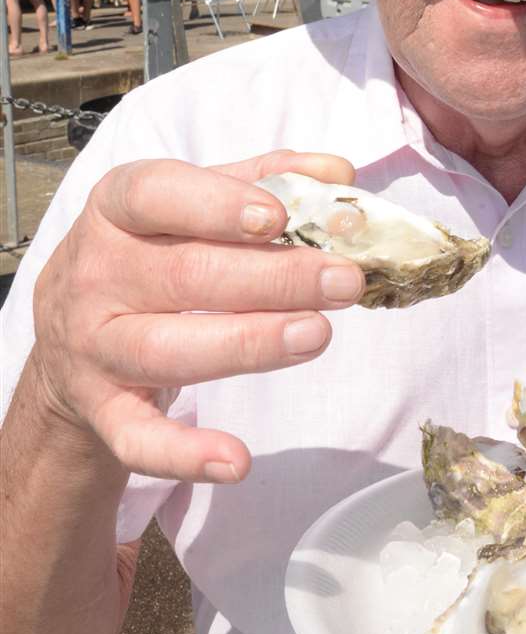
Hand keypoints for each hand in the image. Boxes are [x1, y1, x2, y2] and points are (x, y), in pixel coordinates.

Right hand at [30, 150, 361, 484]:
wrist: (73, 337)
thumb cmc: (154, 253)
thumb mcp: (196, 203)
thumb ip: (268, 179)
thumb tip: (339, 172)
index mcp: (118, 210)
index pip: (157, 195)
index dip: (217, 204)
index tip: (278, 218)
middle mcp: (96, 275)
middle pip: (184, 276)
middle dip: (272, 278)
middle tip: (344, 280)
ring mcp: (94, 347)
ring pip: (167, 350)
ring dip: (248, 345)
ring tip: (318, 335)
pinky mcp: (102, 410)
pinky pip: (138, 438)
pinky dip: (184, 454)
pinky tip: (237, 461)